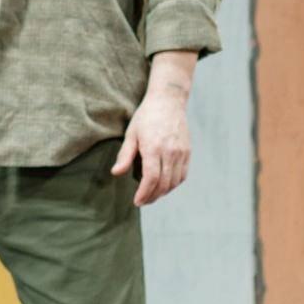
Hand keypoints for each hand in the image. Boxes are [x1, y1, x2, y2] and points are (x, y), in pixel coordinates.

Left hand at [112, 88, 191, 206]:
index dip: (144, 193)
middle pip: (164, 183)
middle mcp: (171, 152)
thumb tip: (116, 173)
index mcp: (154, 148)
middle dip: (152, 196)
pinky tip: (164, 186)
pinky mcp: (188, 152)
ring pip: (175, 181)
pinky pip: (183, 174)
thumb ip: (125, 155)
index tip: (137, 201)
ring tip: (151, 196)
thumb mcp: (131, 134)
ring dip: (163, 192)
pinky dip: (174, 184)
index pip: (152, 178)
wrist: (168, 102)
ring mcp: (182, 152)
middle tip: (142, 202)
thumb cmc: (146, 117)